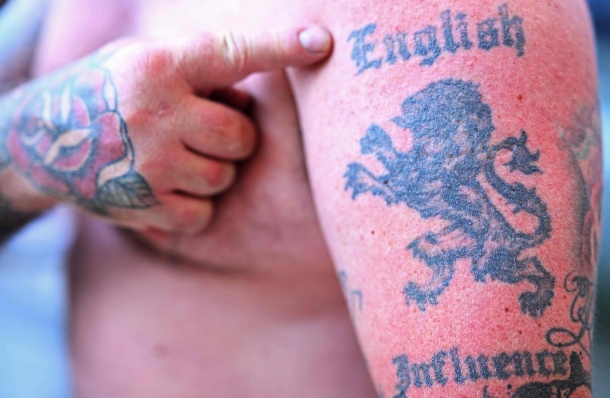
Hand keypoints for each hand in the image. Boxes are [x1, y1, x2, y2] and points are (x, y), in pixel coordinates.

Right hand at [2, 26, 332, 233]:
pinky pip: (202, 214)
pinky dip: (194, 205)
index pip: (232, 54)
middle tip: (204, 129)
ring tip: (177, 156)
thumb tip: (256, 94)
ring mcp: (148, 164)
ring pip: (225, 177)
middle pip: (241, 136)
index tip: (321, 43)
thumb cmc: (108, 92)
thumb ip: (197, 69)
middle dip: (234, 137)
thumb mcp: (142, 60)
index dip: (281, 47)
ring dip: (213, 170)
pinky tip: (168, 186)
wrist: (41, 142)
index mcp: (158, 67)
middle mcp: (155, 113)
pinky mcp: (141, 205)